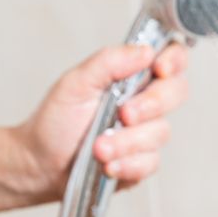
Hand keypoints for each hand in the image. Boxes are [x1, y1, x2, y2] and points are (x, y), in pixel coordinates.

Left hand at [15, 43, 188, 197]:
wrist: (40, 162)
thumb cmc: (57, 120)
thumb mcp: (76, 82)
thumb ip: (109, 62)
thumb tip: (145, 51)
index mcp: (133, 76)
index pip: (171, 58)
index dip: (174, 60)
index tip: (159, 68)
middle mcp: (146, 102)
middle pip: (177, 92)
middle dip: (151, 105)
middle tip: (124, 114)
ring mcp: (146, 133)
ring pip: (160, 132)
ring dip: (127, 142)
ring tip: (98, 148)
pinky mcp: (142, 162)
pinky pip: (150, 162)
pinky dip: (127, 164)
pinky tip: (107, 165)